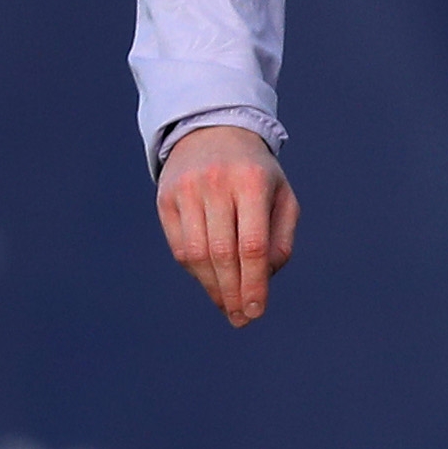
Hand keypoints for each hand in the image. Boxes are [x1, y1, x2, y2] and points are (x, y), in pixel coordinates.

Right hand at [156, 123, 299, 326]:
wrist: (212, 131)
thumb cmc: (256, 174)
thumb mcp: (282, 197)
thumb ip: (281, 240)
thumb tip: (264, 279)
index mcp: (252, 182)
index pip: (252, 245)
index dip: (254, 284)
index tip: (256, 312)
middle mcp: (216, 184)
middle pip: (222, 254)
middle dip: (233, 293)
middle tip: (241, 318)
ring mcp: (186, 190)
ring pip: (196, 255)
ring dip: (212, 287)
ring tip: (226, 306)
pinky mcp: (165, 198)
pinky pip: (179, 247)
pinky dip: (195, 271)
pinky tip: (210, 280)